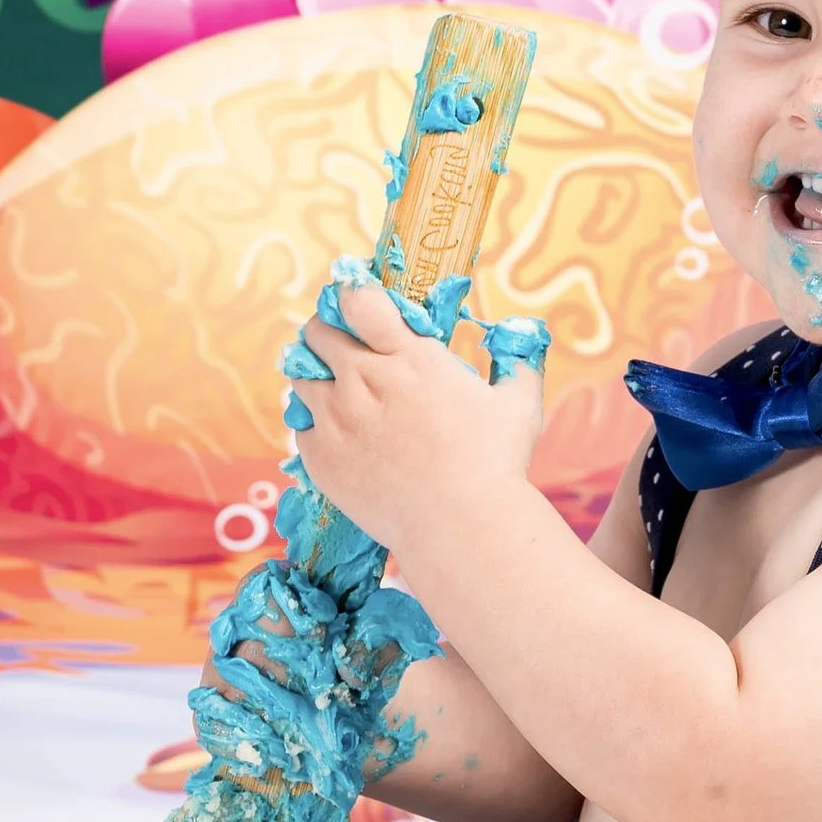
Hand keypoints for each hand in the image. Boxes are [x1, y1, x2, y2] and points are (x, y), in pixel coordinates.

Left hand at [291, 279, 544, 555]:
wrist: (461, 526)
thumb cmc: (496, 463)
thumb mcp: (519, 402)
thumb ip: (517, 363)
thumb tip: (521, 341)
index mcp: (409, 356)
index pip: (358, 299)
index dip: (352, 295)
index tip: (357, 303)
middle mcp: (365, 380)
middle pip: (318, 332)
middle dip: (328, 331)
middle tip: (341, 344)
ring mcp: (337, 419)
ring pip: (300, 375)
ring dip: (315, 374)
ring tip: (333, 386)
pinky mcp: (321, 458)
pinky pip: (300, 425)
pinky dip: (313, 422)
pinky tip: (334, 430)